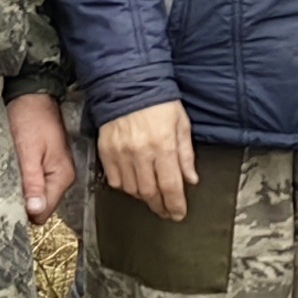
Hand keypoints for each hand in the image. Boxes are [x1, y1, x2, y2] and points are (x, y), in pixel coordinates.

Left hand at [7, 93, 74, 223]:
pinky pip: (34, 184)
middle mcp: (62, 178)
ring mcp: (55, 172)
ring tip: (6, 179)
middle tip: (2, 190)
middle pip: (40, 206)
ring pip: (36, 196)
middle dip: (22, 202)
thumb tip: (36, 212)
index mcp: (62, 177)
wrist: (32, 97)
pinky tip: (11, 172)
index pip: (44, 213)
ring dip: (21, 191)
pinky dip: (22, 182)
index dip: (25, 212)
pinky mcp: (46, 166)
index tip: (7, 203)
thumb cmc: (29, 120)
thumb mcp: (28, 152)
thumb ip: (33, 182)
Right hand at [99, 100, 197, 221]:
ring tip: (153, 197)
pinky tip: (134, 184)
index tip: (178, 214)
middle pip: (150, 192)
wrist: (128, 84)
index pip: (170, 185)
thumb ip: (186, 154)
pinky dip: (125, 187)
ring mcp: (121, 153)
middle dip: (160, 206)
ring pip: (131, 189)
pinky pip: (114, 180)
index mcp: (163, 145)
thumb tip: (191, 179)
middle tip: (166, 211)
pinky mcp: (106, 151)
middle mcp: (141, 152)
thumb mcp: (181, 124)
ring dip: (143, 198)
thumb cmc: (159, 102)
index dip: (175, 204)